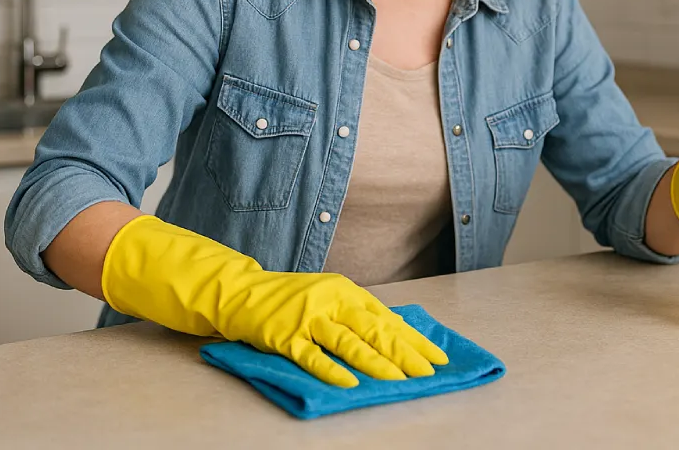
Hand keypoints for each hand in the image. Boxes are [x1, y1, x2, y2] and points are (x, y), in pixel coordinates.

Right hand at [102, 215, 448, 387]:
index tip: (438, 358)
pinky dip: (331, 371)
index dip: (414, 340)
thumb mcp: (329, 298)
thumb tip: (397, 336)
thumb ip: (358, 316)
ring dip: (375, 363)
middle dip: (404, 354)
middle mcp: (331, 301)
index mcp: (346, 292)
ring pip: (348, 343)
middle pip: (375, 330)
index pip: (388, 319)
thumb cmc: (290, 299)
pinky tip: (349, 385)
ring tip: (398, 381)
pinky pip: (312, 356)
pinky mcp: (284, 335)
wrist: (241, 292)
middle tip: (427, 373)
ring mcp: (307, 317)